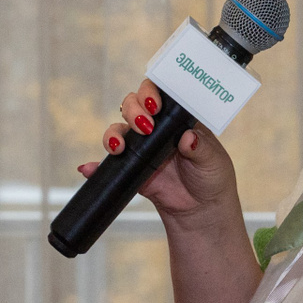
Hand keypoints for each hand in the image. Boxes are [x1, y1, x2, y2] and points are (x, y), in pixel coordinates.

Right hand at [93, 80, 239, 224]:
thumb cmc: (213, 178)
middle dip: (133, 110)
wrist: (201, 210)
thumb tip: (187, 138)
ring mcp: (142, 146)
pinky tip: (88, 168)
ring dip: (114, 133)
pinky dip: (97, 165)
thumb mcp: (214, 161)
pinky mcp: (132, 167)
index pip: (160, 93)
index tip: (154, 105)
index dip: (151, 92)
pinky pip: (111, 163)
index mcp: (178, 118)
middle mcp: (157, 127)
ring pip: (120, 129)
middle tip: (144, 126)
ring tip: (119, 146)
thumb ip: (201, 148)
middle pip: (134, 105)